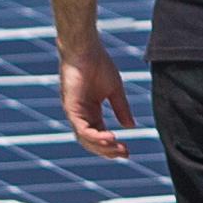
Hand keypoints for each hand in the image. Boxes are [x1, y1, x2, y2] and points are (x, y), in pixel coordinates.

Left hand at [60, 37, 139, 158]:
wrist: (85, 49)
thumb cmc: (98, 64)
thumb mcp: (115, 90)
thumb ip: (121, 108)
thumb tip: (130, 126)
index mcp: (90, 111)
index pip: (100, 135)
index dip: (113, 145)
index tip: (128, 151)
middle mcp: (81, 115)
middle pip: (92, 142)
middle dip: (108, 151)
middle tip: (125, 153)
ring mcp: (74, 113)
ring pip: (85, 139)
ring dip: (102, 146)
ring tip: (119, 148)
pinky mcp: (71, 108)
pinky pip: (81, 129)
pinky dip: (95, 136)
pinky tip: (111, 138)